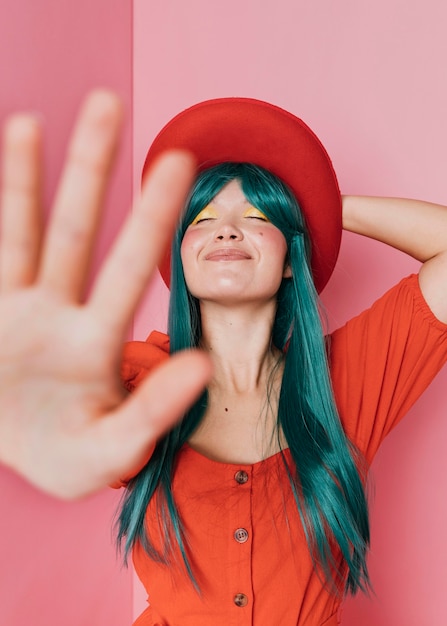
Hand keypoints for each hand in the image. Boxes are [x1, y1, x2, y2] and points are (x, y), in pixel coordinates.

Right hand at [0, 90, 211, 497]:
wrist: (15, 456)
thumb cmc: (68, 458)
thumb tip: (203, 364)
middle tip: (110, 99)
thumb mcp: (109, 454)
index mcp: (96, 340)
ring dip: (27, 175)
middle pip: (77, 230)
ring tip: (34, 118)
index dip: (151, 218)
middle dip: (90, 169)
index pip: (127, 269)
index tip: (180, 162)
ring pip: (25, 231)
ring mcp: (17, 307)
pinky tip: (6, 161)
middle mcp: (59, 312)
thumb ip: (153, 412)